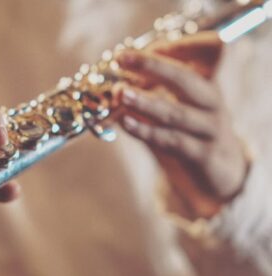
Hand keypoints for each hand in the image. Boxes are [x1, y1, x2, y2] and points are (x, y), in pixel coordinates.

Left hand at [116, 32, 248, 217]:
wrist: (220, 171)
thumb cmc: (189, 131)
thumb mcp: (175, 107)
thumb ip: (150, 94)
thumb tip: (115, 84)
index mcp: (209, 82)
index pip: (206, 51)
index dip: (177, 45)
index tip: (147, 45)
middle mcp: (213, 102)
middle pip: (187, 79)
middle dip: (154, 67)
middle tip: (123, 59)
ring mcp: (211, 129)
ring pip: (176, 113)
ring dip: (145, 102)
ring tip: (120, 93)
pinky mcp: (204, 154)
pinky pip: (173, 141)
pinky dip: (148, 131)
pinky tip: (126, 123)